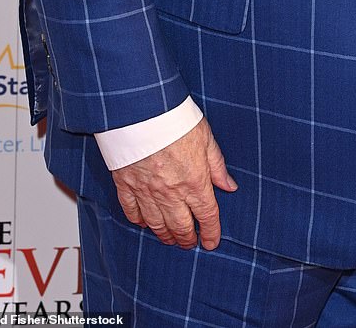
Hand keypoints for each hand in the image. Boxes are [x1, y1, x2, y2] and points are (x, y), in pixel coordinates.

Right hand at [112, 118, 237, 249]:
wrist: (142, 112)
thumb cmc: (176, 120)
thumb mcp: (206, 139)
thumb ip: (218, 166)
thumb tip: (230, 186)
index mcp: (195, 181)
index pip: (207, 216)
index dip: (211, 233)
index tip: (212, 242)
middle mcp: (171, 193)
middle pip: (181, 227)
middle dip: (187, 239)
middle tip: (190, 244)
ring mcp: (147, 192)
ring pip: (157, 224)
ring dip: (166, 236)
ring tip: (171, 239)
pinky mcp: (126, 185)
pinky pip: (132, 212)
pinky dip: (139, 221)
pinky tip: (145, 223)